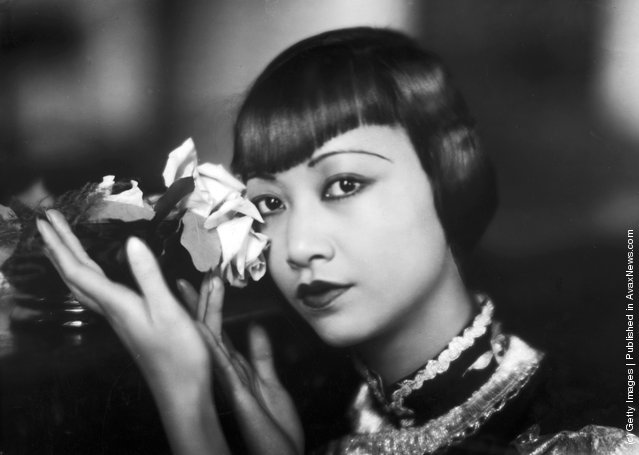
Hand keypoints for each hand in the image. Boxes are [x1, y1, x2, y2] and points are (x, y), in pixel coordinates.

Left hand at [37, 210, 229, 454]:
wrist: (182, 391)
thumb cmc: (179, 356)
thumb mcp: (168, 311)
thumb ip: (149, 276)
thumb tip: (132, 241)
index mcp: (117, 304)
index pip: (77, 270)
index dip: (60, 243)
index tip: (47, 220)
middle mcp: (112, 310)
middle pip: (75, 275)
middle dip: (59, 246)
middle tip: (47, 222)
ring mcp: (119, 318)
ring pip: (83, 285)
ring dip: (70, 260)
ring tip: (62, 243)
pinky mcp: (128, 323)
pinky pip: (97, 293)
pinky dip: (88, 276)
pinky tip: (94, 276)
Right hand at [179, 278, 304, 454]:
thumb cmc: (276, 430)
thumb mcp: (270, 384)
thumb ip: (261, 356)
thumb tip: (255, 328)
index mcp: (235, 372)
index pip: (217, 335)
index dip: (207, 310)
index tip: (196, 287)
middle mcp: (227, 376)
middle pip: (209, 335)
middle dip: (196, 307)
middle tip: (181, 281)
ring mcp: (230, 385)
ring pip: (211, 346)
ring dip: (201, 318)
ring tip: (187, 293)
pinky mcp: (239, 395)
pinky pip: (224, 367)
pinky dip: (214, 348)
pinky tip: (203, 330)